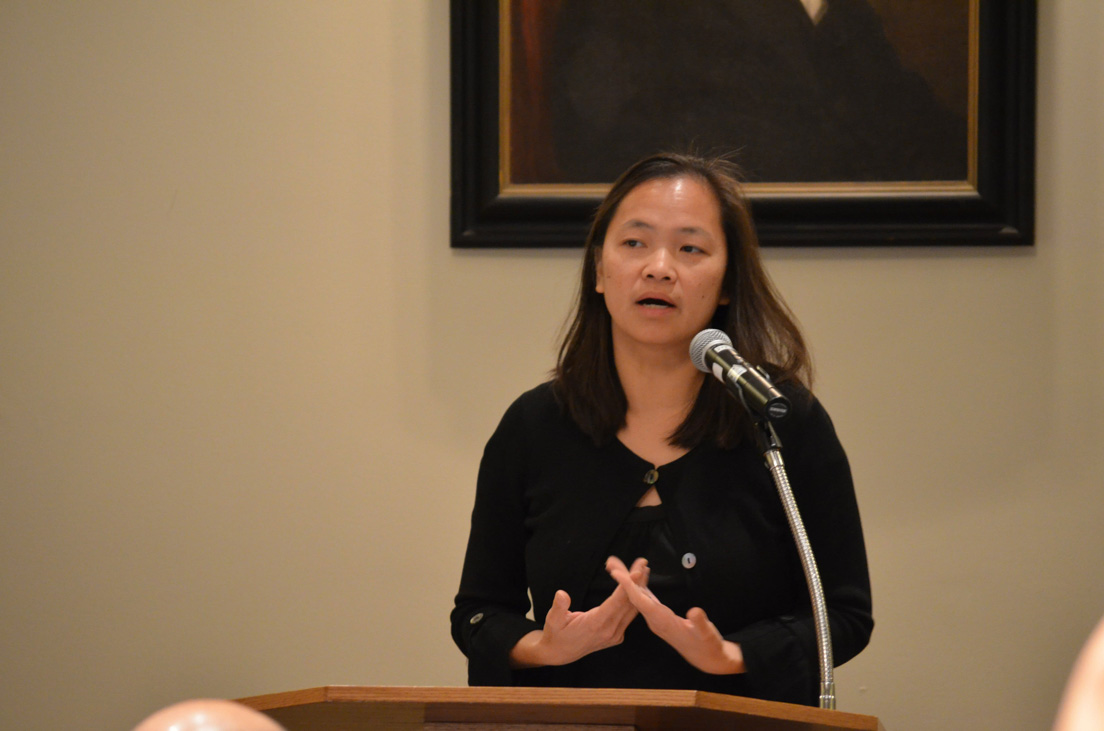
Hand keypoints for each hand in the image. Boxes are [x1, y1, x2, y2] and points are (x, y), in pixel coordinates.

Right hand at [509, 557, 647, 667]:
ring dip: (638, 589)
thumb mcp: (553, 620)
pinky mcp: (617, 635)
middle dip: (636, 582)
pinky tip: (636, 586)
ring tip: (643, 570)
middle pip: (628, 603)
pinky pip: (628, 615)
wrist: (561, 653)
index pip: (615, 603)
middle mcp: (609, 631)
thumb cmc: (556, 633)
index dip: (627, 587)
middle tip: (642, 563)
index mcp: (595, 624)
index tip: (636, 573)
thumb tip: (562, 594)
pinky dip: (633, 599)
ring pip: (632, 609)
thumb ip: (559, 607)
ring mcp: (615, 635)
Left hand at [606, 555, 745, 674]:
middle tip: (610, 562)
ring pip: (638, 596)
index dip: (628, 587)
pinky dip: (641, 585)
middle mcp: (654, 619)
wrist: (706, 658)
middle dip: (622, 579)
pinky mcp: (659, 616)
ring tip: (618, 566)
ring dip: (629, 581)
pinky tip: (639, 576)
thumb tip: (694, 612)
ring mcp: (655, 618)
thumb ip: (700, 623)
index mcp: (662, 621)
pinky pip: (646, 598)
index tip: (616, 574)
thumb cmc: (707, 644)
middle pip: (633, 597)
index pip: (640, 602)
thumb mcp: (706, 634)